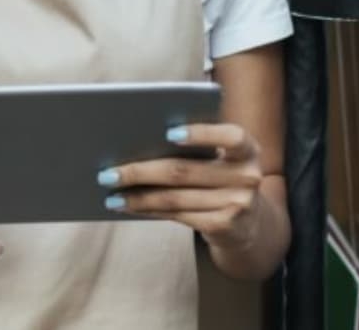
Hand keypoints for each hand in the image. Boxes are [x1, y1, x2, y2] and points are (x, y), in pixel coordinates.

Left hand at [98, 123, 267, 250]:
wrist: (250, 222)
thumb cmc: (221, 177)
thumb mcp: (221, 158)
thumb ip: (196, 147)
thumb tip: (137, 143)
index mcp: (247, 149)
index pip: (231, 136)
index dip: (201, 134)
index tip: (168, 132)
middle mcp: (248, 176)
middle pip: (185, 171)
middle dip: (141, 171)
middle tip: (108, 172)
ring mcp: (239, 204)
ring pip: (175, 197)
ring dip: (138, 196)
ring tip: (111, 193)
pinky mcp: (225, 226)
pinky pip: (179, 215)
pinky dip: (149, 210)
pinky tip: (130, 206)